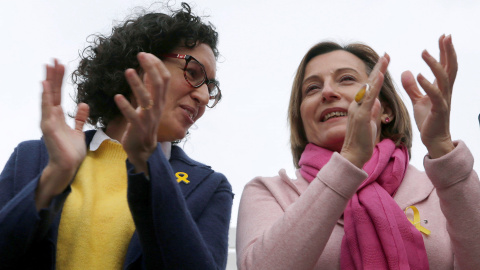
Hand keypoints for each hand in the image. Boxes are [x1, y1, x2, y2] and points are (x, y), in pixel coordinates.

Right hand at [36, 59, 89, 209]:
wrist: (68, 167)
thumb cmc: (71, 152)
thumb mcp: (78, 131)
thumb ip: (79, 118)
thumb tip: (83, 104)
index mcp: (57, 116)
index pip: (58, 94)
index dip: (59, 80)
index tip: (60, 65)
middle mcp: (50, 116)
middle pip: (52, 92)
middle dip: (53, 76)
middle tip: (54, 59)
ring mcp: (48, 121)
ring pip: (48, 97)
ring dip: (50, 81)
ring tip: (50, 66)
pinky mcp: (48, 127)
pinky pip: (47, 109)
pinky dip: (46, 96)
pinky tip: (45, 84)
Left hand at [114, 53, 168, 174]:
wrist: (143, 149)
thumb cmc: (144, 124)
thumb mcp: (150, 104)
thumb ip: (149, 88)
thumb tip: (147, 70)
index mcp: (161, 100)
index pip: (164, 79)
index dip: (157, 65)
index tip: (145, 54)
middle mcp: (157, 107)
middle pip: (158, 84)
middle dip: (150, 68)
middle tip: (140, 55)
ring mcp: (148, 117)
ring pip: (146, 98)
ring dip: (137, 84)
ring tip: (127, 71)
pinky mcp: (138, 127)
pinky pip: (132, 116)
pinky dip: (125, 106)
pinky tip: (117, 97)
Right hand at [340, 54, 389, 167]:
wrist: (353, 156)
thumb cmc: (362, 143)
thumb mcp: (371, 124)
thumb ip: (374, 112)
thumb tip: (378, 102)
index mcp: (360, 107)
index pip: (370, 87)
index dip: (377, 74)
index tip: (384, 62)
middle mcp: (357, 105)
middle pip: (369, 82)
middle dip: (378, 67)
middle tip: (386, 54)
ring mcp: (358, 109)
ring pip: (369, 86)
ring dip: (378, 71)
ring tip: (385, 59)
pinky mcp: (361, 115)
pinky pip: (369, 98)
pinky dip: (374, 86)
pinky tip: (380, 75)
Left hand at [401, 35, 456, 157]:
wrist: (433, 139)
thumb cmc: (428, 120)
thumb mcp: (417, 100)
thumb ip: (412, 87)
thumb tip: (406, 71)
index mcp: (441, 88)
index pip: (445, 66)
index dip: (445, 52)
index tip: (443, 37)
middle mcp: (445, 92)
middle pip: (450, 67)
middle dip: (448, 51)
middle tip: (445, 36)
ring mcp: (443, 100)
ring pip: (443, 78)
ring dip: (434, 64)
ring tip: (424, 52)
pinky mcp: (438, 110)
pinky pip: (435, 95)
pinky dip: (427, 84)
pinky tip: (419, 75)